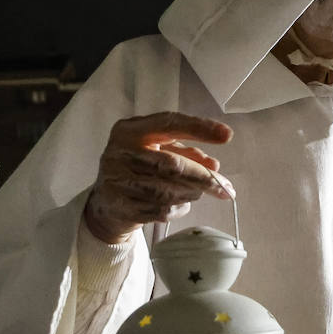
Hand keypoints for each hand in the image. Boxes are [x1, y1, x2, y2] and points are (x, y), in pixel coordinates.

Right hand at [83, 112, 234, 243]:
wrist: (106, 203)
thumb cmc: (138, 169)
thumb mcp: (158, 152)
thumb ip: (186, 153)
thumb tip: (214, 166)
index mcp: (130, 130)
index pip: (169, 123)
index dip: (199, 128)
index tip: (226, 135)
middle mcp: (120, 152)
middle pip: (172, 164)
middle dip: (204, 177)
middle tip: (226, 186)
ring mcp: (117, 181)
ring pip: (168, 190)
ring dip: (192, 193)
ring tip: (200, 193)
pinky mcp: (121, 207)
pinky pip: (161, 210)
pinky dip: (178, 208)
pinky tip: (181, 204)